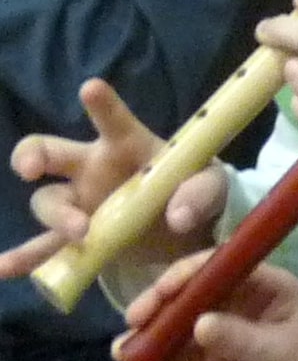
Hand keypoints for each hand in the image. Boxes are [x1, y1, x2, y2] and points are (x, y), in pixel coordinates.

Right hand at [0, 79, 227, 277]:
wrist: (191, 232)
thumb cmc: (196, 191)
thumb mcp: (213, 187)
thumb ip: (202, 192)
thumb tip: (177, 216)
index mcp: (127, 145)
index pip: (112, 121)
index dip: (102, 105)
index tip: (91, 89)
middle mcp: (93, 169)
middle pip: (51, 152)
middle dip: (34, 154)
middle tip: (31, 168)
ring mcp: (81, 204)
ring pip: (48, 203)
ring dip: (56, 217)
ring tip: (80, 234)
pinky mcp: (80, 240)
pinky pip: (46, 250)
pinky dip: (24, 259)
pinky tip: (4, 270)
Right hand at [115, 252, 297, 360]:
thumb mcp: (284, 352)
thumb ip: (241, 338)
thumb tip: (198, 324)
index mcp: (265, 283)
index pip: (219, 266)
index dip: (186, 275)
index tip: (160, 293)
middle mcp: (241, 301)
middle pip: (192, 293)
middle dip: (160, 306)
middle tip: (133, 324)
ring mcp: (227, 331)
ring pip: (181, 326)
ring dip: (153, 337)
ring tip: (125, 354)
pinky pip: (184, 357)